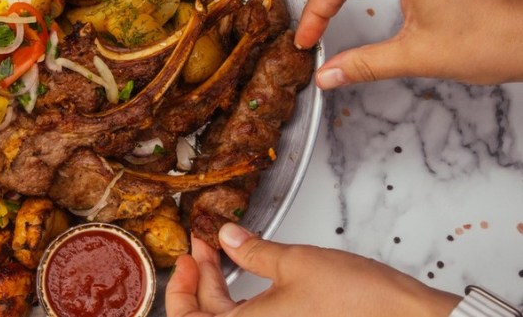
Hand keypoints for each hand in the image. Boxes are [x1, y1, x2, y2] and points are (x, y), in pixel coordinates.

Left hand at [166, 223, 460, 316]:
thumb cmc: (357, 299)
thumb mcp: (295, 262)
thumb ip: (252, 250)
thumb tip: (227, 237)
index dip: (180, 287)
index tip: (187, 255)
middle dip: (200, 281)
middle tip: (203, 248)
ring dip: (219, 291)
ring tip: (223, 253)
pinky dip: (243, 301)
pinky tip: (250, 274)